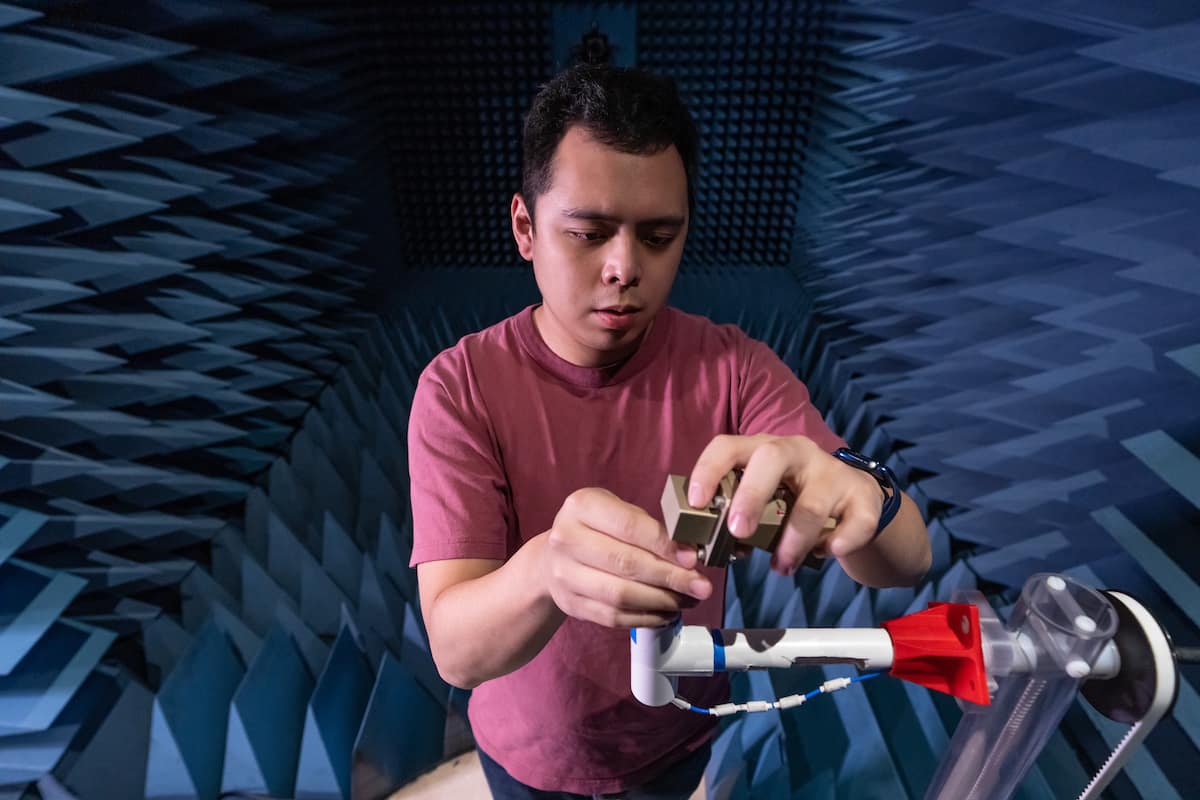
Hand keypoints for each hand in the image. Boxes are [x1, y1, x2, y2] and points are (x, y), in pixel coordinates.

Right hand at [542, 488, 713, 627]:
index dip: (664, 544)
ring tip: (687, 600)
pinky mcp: (571, 604)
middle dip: (671, 577)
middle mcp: (566, 539)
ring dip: (662, 601)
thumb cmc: (596, 529)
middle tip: (701, 586)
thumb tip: (688, 555)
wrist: (552, 557)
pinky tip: (667, 612)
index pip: (629, 527)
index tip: (693, 559)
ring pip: (621, 595)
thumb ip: (648, 527)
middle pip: (626, 564)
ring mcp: (565, 575)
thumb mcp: (616, 511)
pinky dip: (646, 617)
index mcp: (581, 507)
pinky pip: (615, 617)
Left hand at [688, 435, 884, 574]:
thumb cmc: (796, 500)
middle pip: (771, 458)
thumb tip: (718, 549)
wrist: (855, 500)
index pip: (728, 446)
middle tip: (738, 532)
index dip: (708, 470)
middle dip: (750, 496)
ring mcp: (833, 471)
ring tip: (782, 566)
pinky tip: (827, 553)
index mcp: (763, 449)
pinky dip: (839, 543)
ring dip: (793, 543)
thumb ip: (741, 519)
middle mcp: (798, 452)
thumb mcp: (766, 502)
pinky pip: (855, 522)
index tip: (696, 502)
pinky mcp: (863, 496)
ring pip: (811, 504)